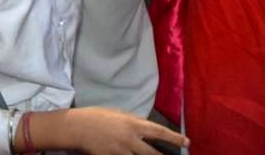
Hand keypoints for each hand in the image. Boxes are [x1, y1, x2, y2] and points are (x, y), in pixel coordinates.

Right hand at [53, 107, 189, 154]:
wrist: (77, 127)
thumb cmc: (97, 117)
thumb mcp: (118, 114)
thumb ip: (133, 121)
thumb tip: (145, 128)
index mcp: (133, 124)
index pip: (158, 132)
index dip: (174, 138)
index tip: (187, 142)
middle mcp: (129, 139)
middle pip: (152, 154)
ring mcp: (120, 152)